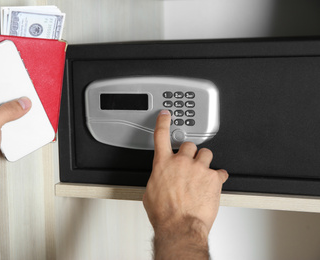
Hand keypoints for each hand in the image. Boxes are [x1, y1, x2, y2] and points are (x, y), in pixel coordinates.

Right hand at [143, 110, 227, 257]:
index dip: (163, 122)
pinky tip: (214, 185)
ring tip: (202, 174)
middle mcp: (181, 163)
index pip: (161, 136)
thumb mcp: (150, 193)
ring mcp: (199, 169)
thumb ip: (157, 179)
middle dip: (190, 152)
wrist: (180, 226)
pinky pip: (220, 171)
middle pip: (189, 145)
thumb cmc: (164, 213)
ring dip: (205, 162)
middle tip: (190, 164)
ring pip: (206, 153)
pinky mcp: (213, 178)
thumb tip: (159, 179)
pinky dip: (218, 177)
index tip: (166, 115)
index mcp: (163, 164)